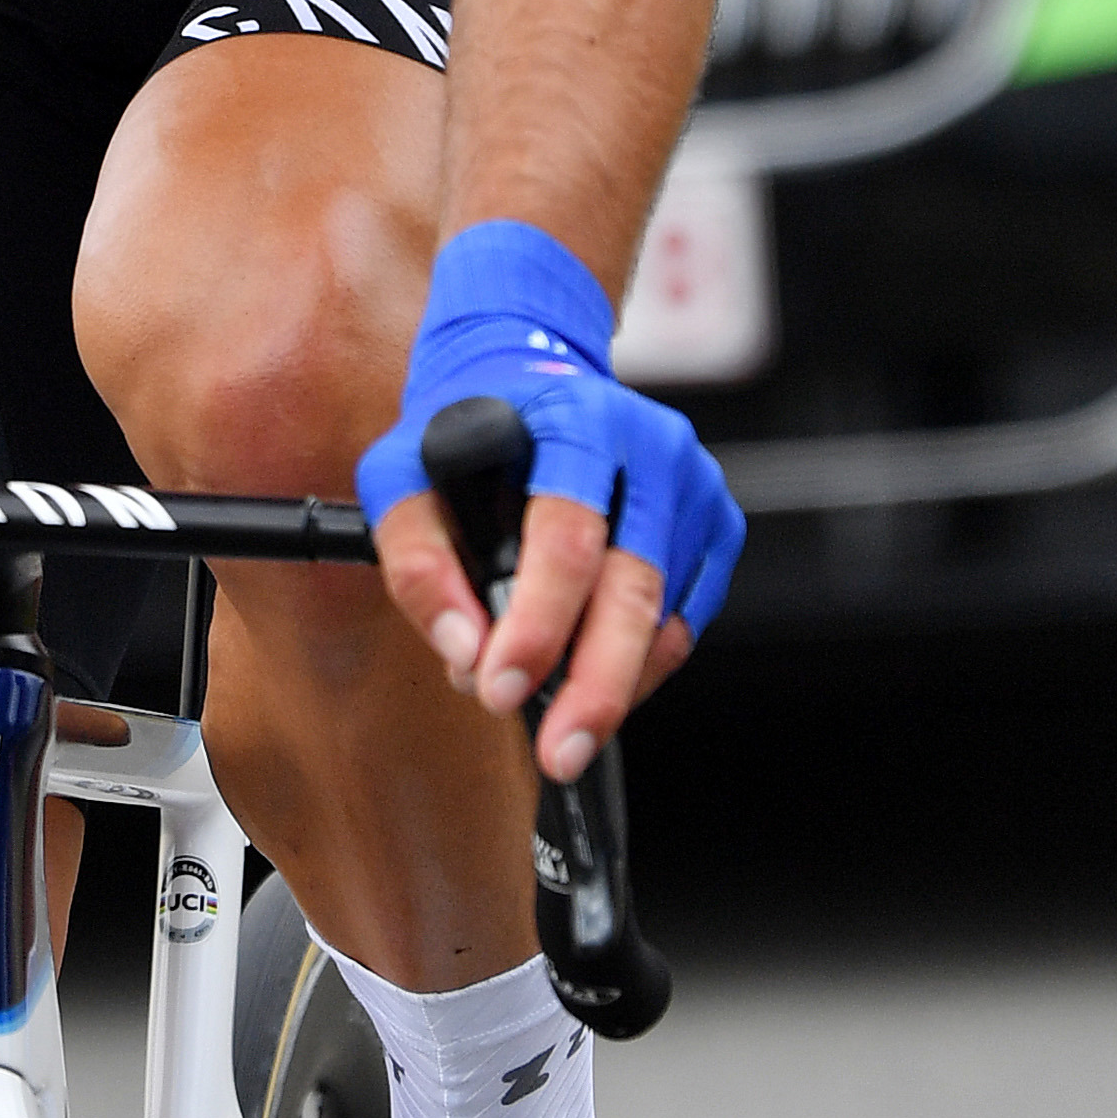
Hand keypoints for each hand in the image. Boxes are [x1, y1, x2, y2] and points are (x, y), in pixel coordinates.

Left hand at [356, 220, 742, 781]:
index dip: (537, 623)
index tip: (499, 688)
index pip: (566, 535)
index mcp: (575, 418)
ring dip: (612, 682)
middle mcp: (648, 444)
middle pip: (632, 586)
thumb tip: (464, 652)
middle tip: (557, 750)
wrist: (527, 367)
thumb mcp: (402, 476)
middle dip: (594, 684)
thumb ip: (418, 564)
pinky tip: (596, 680)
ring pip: (664, 612)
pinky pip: (687, 616)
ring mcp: (691, 482)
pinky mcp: (714, 519)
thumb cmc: (462, 431)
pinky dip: (643, 664)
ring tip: (559, 722)